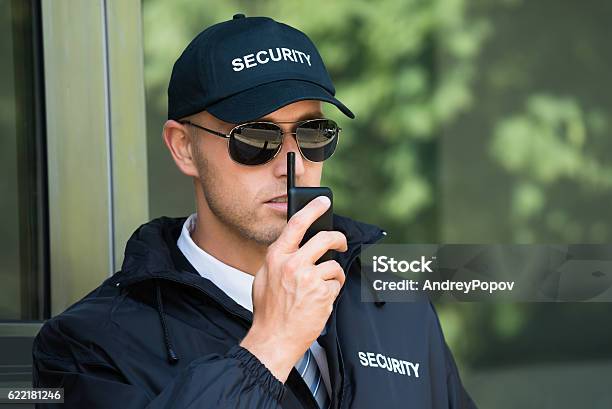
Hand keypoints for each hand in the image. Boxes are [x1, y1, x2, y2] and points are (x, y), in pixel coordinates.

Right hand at [239, 196, 347, 382]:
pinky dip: (331, 293)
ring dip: (333, 277)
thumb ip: (280, 259)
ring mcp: (309, 278)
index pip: (297, 224)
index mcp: (276, 257)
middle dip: (338, 239)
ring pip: (333, 266)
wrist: (273, 339)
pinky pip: (336, 285)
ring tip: (322, 289)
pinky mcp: (323, 294)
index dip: (313, 209)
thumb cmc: (268, 311)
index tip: (324, 202)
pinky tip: (319, 302)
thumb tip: (297, 245)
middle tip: (341, 244)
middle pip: (325, 239)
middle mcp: (292, 264)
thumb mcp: (264, 277)